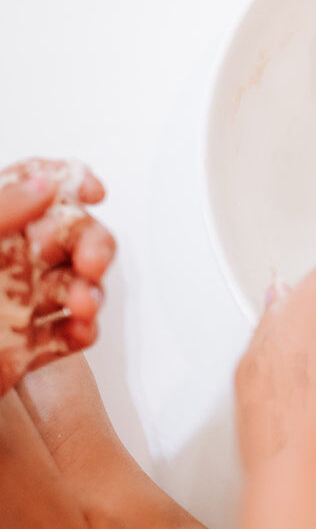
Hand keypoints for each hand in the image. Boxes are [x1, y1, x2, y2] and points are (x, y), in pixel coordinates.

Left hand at [0, 158, 114, 393]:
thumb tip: (42, 185)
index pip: (31, 187)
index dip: (68, 181)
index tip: (92, 191)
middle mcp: (3, 262)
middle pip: (68, 234)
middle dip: (92, 244)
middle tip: (91, 263)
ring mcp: (14, 304)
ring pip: (74, 282)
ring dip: (89, 291)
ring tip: (81, 309)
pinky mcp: (23, 347)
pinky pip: (67, 331)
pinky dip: (82, 330)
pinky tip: (78, 332)